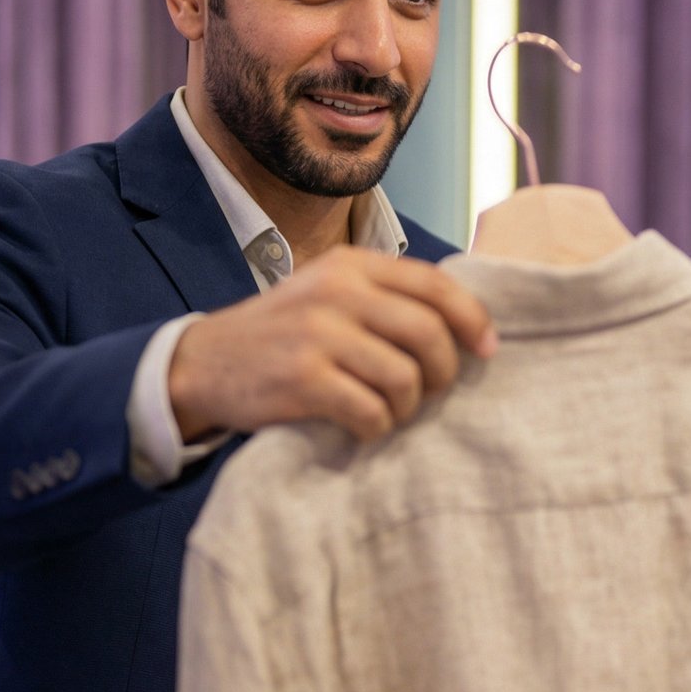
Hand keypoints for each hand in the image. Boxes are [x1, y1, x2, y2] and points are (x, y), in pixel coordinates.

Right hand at [170, 251, 498, 446]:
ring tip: (390, 412)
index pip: (434, 283)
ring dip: (408, 407)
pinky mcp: (303, 379)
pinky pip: (371, 411)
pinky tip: (362, 427)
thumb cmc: (281, 335)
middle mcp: (337, 291)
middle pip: (427, 332)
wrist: (204, 363)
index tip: (486, 350)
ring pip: (404, 377)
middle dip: (443, 372)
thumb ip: (383, 299)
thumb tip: (463, 327)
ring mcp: (318, 334)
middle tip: (433, 392)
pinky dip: (377, 427)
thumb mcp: (328, 294)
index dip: (471, 319)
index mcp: (350, 264)